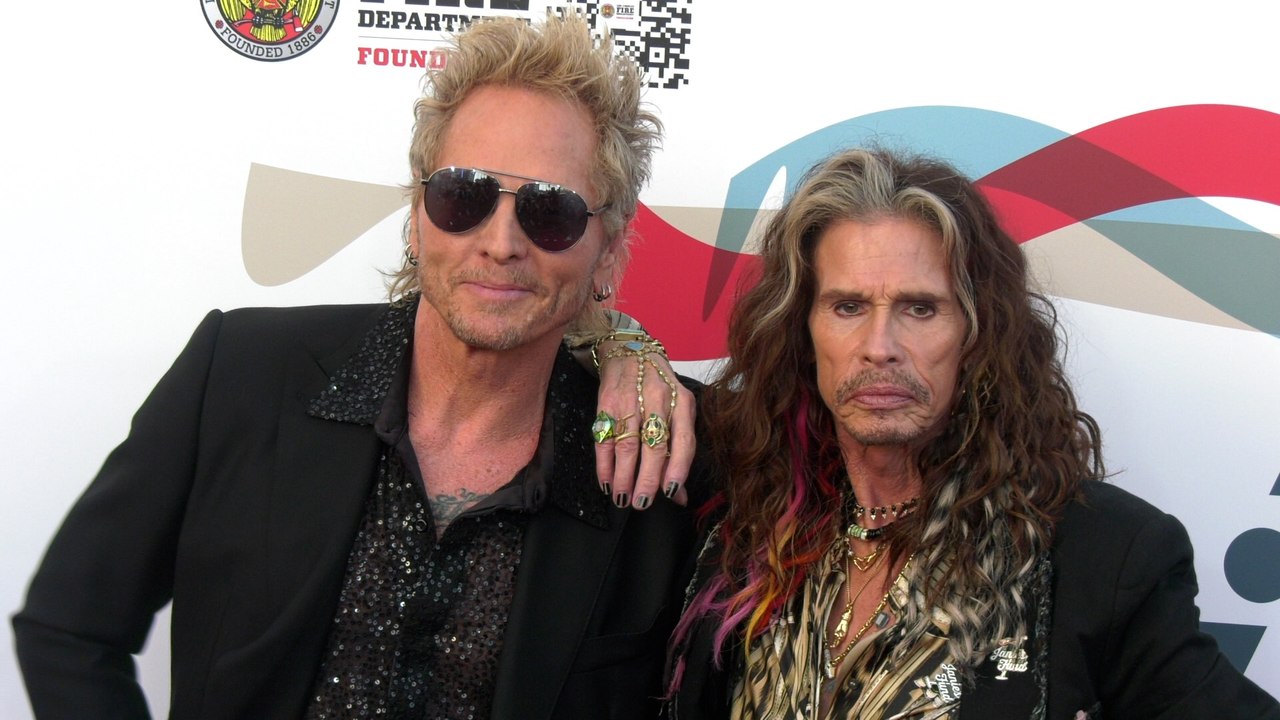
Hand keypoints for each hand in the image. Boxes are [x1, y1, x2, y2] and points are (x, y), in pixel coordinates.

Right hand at [592, 336, 695, 509]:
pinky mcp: (606, 403)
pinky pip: (605, 439)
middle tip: (642, 502)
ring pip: (627, 445)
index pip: (683, 439)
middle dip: (647, 478)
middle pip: (653, 445)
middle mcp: (658, 400)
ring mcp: (630, 400)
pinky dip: (604, 464)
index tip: (670, 491)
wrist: (630, 351)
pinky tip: (607, 482)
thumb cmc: (659, 387)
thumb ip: (679, 451)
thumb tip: (679, 495)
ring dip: (623, 476)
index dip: (678, 467)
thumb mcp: (677, 410)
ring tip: (623, 498)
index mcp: (681, 402)